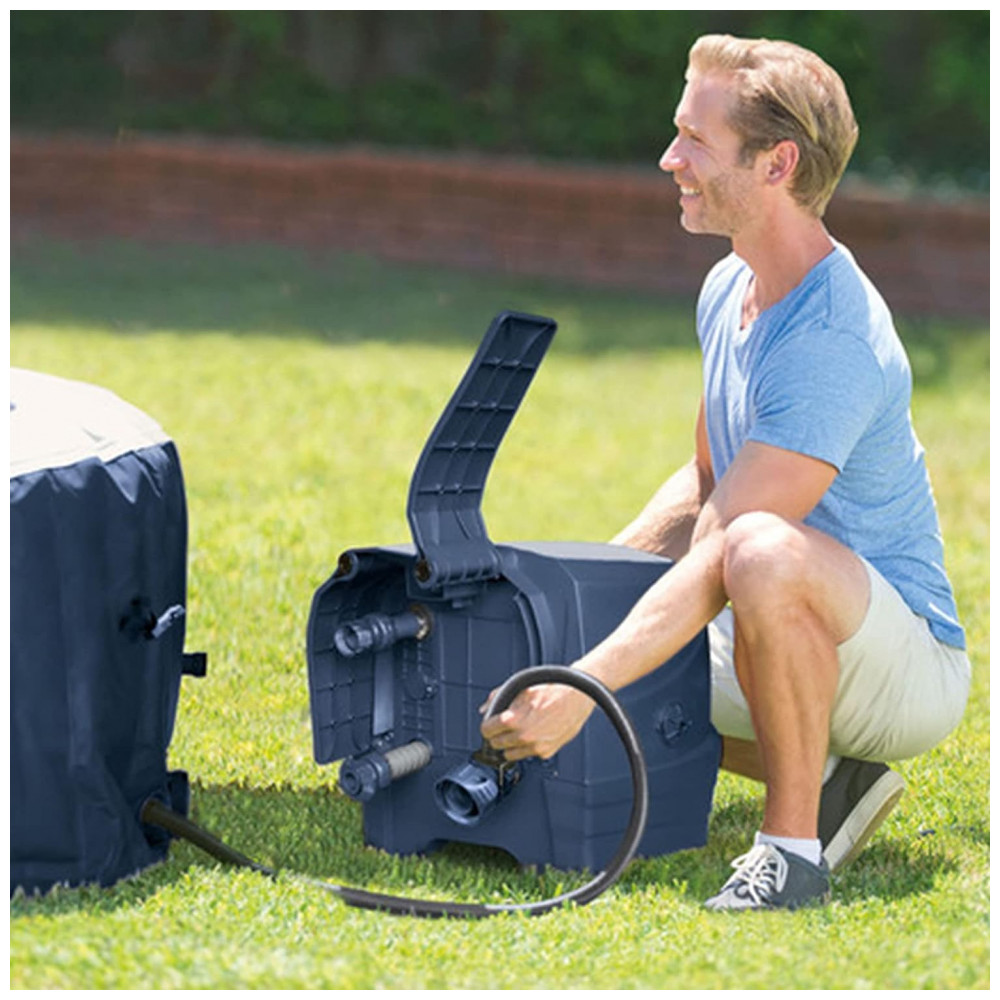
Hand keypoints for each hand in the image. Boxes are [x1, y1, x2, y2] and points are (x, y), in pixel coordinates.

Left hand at [480, 678, 594, 760]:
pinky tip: (533, 734)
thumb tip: (485, 709)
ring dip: (510, 745)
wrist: (577, 695)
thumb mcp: (520, 687)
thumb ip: (498, 697)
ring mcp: (534, 746)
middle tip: (504, 728)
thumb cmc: (551, 689)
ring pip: (509, 755)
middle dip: (497, 736)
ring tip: (518, 732)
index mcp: (513, 719)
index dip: (487, 726)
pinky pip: (527, 755)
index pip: (486, 731)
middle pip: (496, 745)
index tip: (490, 725)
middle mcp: (523, 736)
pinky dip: (527, 747)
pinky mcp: (546, 752)